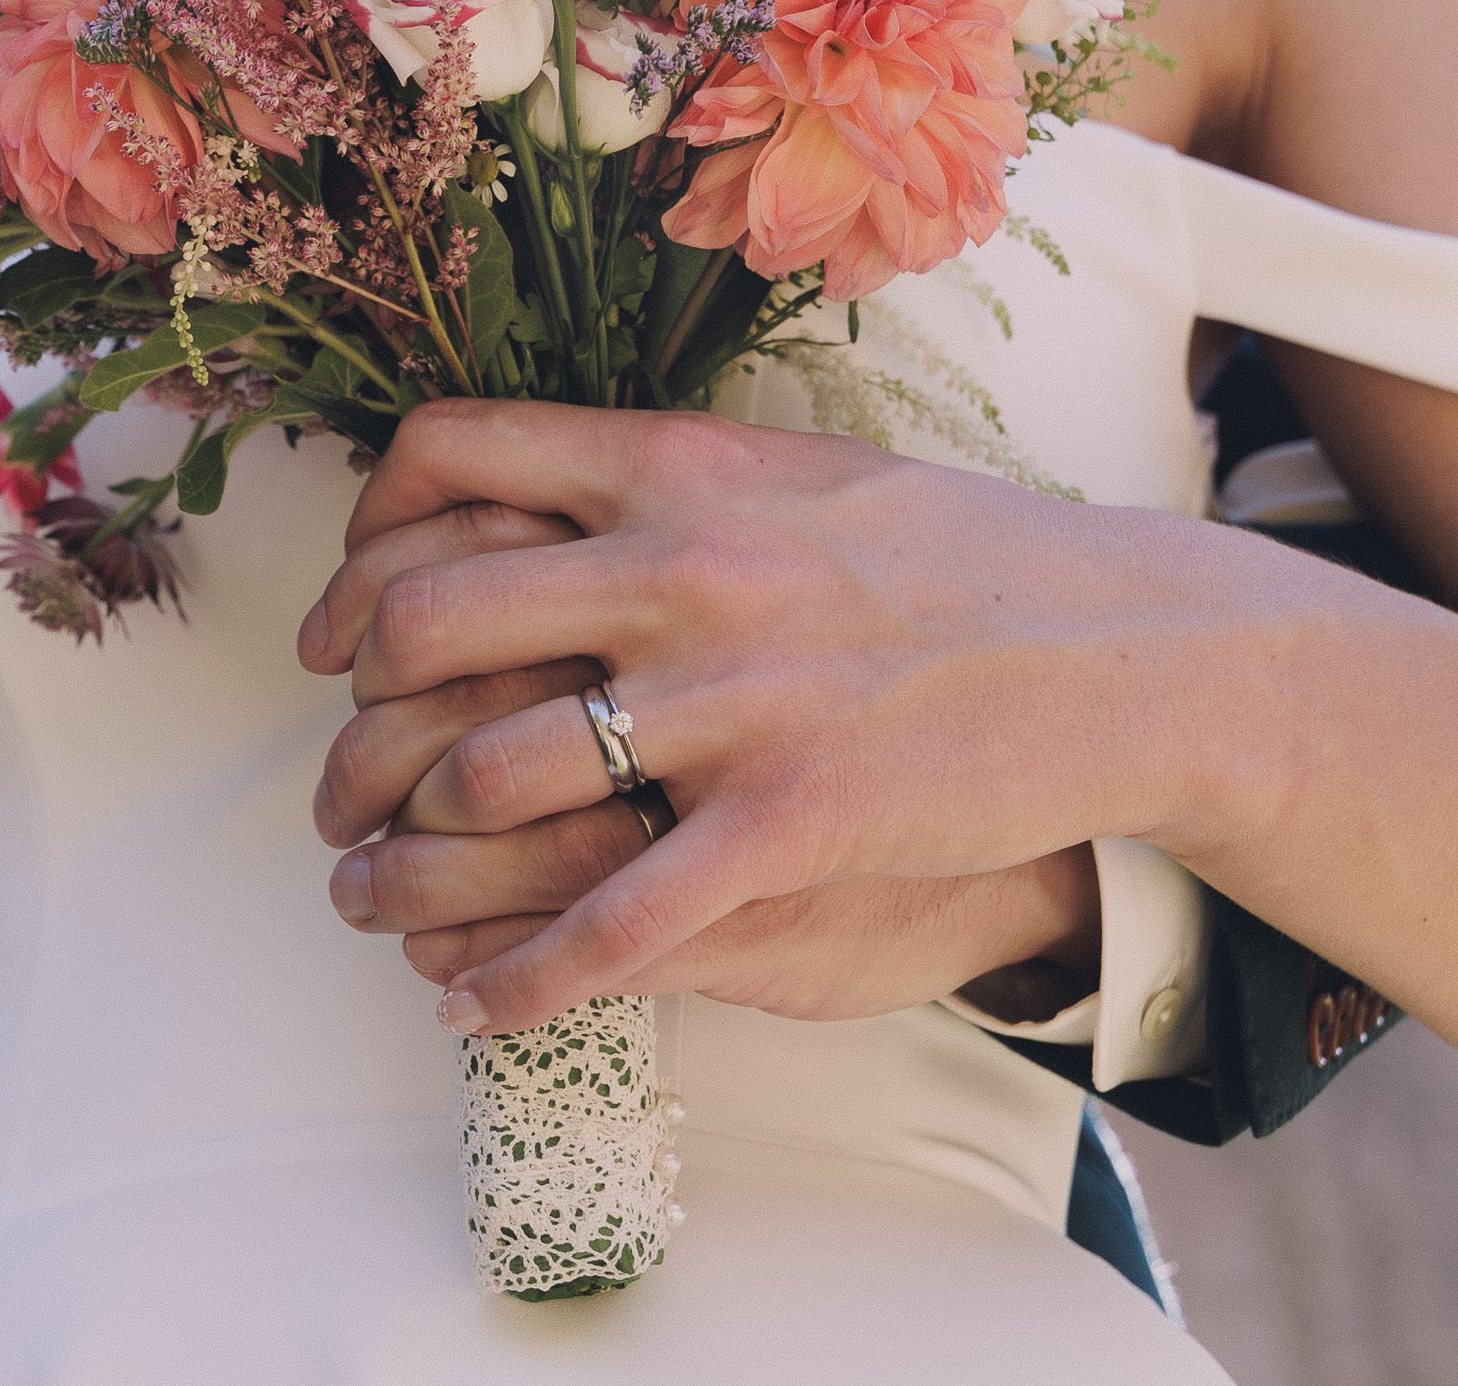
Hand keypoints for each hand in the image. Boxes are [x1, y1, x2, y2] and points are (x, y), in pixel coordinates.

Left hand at [306, 507, 1101, 1017]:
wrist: (1117, 647)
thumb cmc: (959, 559)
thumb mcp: (799, 475)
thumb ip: (670, 482)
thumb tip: (546, 490)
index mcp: (677, 466)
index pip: (452, 453)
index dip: (364, 536)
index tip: (347, 617)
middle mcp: (679, 565)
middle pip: (427, 618)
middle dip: (355, 713)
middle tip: (340, 777)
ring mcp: (728, 697)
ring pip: (489, 772)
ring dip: (404, 855)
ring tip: (373, 897)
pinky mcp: (783, 822)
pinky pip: (608, 922)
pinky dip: (517, 979)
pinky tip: (476, 1005)